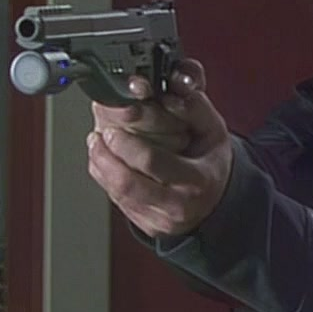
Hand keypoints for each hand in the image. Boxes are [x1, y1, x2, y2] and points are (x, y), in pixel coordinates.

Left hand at [87, 59, 233, 236]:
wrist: (216, 201)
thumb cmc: (210, 161)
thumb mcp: (214, 130)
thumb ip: (195, 106)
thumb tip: (171, 88)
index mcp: (197, 180)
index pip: (153, 162)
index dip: (128, 143)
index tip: (115, 128)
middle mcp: (177, 204)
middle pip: (126, 182)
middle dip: (105, 154)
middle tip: (101, 133)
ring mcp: (158, 218)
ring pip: (115, 192)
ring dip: (100, 163)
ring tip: (96, 142)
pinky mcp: (144, 223)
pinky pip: (115, 199)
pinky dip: (105, 175)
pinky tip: (105, 159)